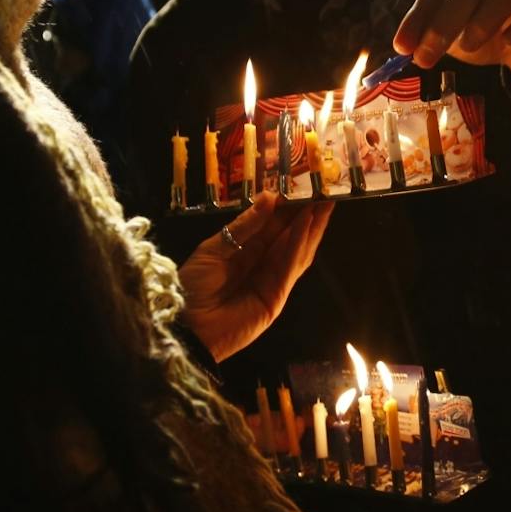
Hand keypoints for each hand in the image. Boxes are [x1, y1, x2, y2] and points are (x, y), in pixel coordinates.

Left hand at [177, 192, 332, 361]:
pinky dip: (298, 244)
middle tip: (324, 190)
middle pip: (290, 236)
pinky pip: (289, 266)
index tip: (302, 185)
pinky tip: (306, 223)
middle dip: (307, 214)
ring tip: (324, 202)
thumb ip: (244, 226)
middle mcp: (262, 263)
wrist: (186, 327)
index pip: (272, 224)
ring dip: (311, 227)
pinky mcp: (277, 297)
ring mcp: (272, 281)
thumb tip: (270, 197)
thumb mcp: (214, 249)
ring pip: (297, 250)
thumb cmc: (192, 286)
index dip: (288, 206)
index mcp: (245, 250)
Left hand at [393, 0, 510, 115]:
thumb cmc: (486, 34)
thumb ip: (430, 35)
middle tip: (425, 57)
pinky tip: (510, 42)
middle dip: (443, 24)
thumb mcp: (453, 36)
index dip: (419, 15)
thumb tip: (403, 48)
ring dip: (482, 20)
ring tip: (467, 48)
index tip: (402, 46)